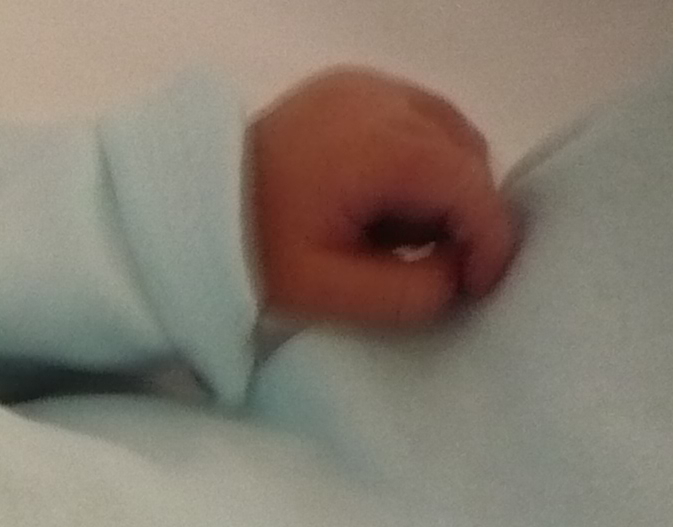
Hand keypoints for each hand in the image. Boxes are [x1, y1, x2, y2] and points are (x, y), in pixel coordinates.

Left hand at [248, 67, 519, 325]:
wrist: (182, 210)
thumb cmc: (247, 255)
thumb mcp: (326, 294)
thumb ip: (406, 292)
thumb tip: (458, 278)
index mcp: (378, 146)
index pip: (469, 184)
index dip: (490, 239)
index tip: (480, 284)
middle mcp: (380, 99)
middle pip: (464, 156)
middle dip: (462, 214)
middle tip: (430, 266)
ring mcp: (365, 86)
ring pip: (447, 135)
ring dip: (441, 188)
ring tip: (393, 236)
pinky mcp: (350, 87)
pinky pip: (414, 120)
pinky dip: (416, 162)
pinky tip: (377, 202)